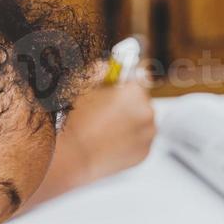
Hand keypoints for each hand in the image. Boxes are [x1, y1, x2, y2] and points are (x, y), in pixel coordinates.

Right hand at [28, 77, 154, 207]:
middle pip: (141, 102)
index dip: (122, 86)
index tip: (115, 90)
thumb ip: (99, 71)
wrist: (75, 157)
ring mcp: (148, 135)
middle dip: (127, 105)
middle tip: (106, 112)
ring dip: (130, 123)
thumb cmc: (77, 123)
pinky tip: (111, 141)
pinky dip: (130, 141)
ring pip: (141, 123)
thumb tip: (106, 66)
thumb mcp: (84, 88)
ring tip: (106, 129)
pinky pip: (140, 141)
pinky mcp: (144, 153)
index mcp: (135, 92)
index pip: (136, 80)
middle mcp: (147, 113)